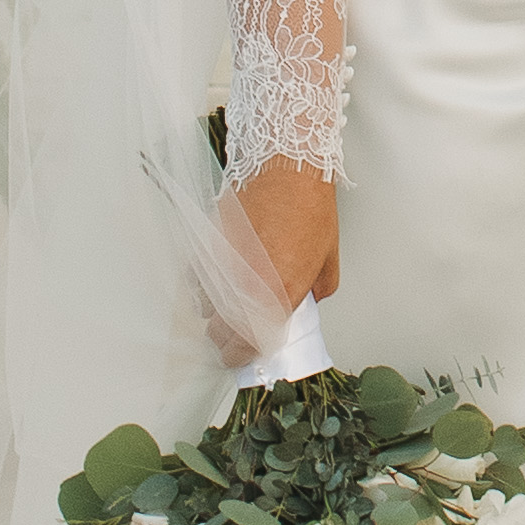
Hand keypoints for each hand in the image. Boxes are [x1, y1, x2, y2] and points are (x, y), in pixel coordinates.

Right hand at [203, 152, 338, 367]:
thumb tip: (309, 300)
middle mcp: (247, 288)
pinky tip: (214, 281)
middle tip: (232, 336)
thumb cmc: (310, 209)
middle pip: (221, 333)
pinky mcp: (209, 247)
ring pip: (205, 308)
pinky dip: (202, 285)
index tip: (242, 356)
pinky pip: (196, 279)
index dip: (242, 355)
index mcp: (280, 296)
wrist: (287, 169)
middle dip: (226, 339)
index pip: (250, 344)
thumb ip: (319, 288)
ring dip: (213, 312)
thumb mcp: (328, 257)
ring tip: (224, 305)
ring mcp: (225, 268)